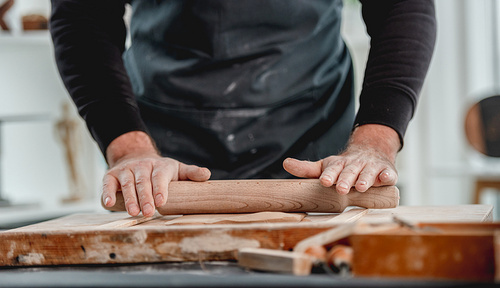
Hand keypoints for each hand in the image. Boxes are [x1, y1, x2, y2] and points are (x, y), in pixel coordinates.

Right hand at [101, 131, 210, 216]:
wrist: (136, 156)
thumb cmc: (161, 170)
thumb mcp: (177, 169)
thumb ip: (191, 173)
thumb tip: (207, 175)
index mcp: (160, 166)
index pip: (160, 177)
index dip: (160, 189)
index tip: (161, 202)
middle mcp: (141, 166)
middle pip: (143, 182)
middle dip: (145, 198)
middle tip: (147, 212)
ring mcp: (126, 170)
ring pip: (127, 184)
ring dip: (129, 198)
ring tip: (133, 212)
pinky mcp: (111, 175)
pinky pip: (108, 184)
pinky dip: (107, 193)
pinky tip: (109, 204)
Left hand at [283, 124, 399, 193]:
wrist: (370, 151)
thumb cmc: (344, 165)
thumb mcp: (325, 165)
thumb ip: (306, 168)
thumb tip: (285, 163)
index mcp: (338, 164)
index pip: (332, 169)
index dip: (329, 175)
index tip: (324, 181)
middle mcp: (354, 165)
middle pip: (349, 172)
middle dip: (346, 180)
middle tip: (341, 188)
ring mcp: (371, 168)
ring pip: (368, 173)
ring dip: (365, 179)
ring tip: (362, 187)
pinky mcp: (386, 171)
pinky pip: (388, 174)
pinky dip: (387, 176)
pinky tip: (386, 179)